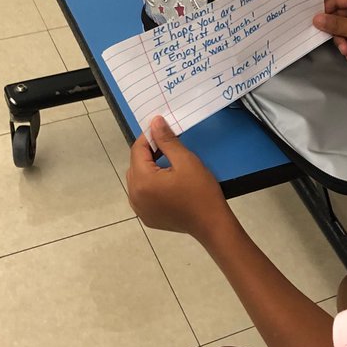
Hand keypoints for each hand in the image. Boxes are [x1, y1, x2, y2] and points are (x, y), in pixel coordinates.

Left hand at [127, 116, 229, 241]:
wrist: (212, 224)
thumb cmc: (200, 192)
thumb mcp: (186, 161)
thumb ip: (167, 140)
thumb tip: (155, 122)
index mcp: (142, 181)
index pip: (137, 150)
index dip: (148, 136)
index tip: (162, 129)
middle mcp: (134, 196)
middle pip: (135, 165)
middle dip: (149, 153)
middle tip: (169, 148)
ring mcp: (139, 209)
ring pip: (137, 180)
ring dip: (149, 169)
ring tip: (169, 166)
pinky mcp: (147, 218)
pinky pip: (142, 195)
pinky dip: (150, 186)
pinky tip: (167, 184)